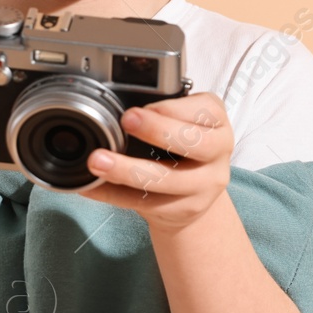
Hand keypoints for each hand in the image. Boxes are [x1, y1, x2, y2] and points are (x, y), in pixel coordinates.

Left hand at [76, 92, 232, 234]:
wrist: (196, 193)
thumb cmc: (183, 146)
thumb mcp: (183, 121)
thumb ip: (161, 112)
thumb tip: (115, 103)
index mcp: (217, 122)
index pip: (204, 111)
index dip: (171, 108)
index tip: (142, 106)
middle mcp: (218, 152)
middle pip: (194, 143)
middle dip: (157, 130)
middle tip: (125, 120)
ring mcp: (205, 184)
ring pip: (167, 179)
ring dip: (127, 170)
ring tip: (97, 160)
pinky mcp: (185, 209)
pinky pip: (145, 202)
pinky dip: (114, 194)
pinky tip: (93, 185)